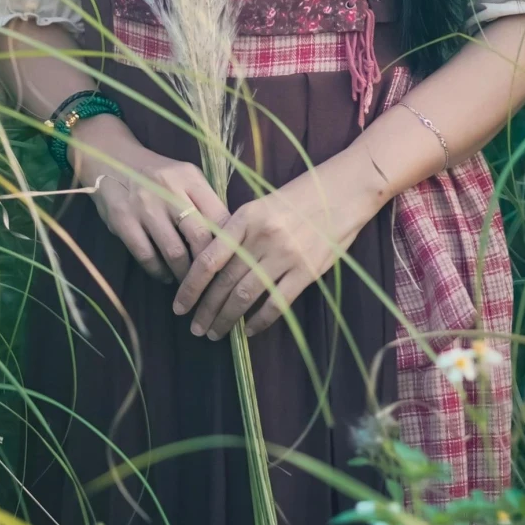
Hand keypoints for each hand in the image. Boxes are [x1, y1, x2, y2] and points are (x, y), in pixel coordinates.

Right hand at [75, 122, 229, 284]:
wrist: (110, 159)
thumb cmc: (156, 174)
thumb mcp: (184, 177)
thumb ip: (205, 202)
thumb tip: (229, 239)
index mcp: (190, 178)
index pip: (220, 217)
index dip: (228, 245)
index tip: (229, 263)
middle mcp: (169, 190)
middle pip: (199, 236)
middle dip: (207, 265)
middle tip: (210, 280)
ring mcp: (144, 206)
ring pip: (174, 252)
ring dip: (184, 274)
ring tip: (188, 281)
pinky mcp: (123, 221)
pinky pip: (147, 256)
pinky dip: (159, 272)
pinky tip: (164, 275)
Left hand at [170, 152, 380, 340]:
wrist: (345, 190)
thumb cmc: (301, 196)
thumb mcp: (262, 205)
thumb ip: (239, 231)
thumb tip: (212, 264)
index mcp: (245, 218)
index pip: (209, 260)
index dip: (190, 287)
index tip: (178, 306)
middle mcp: (262, 238)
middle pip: (224, 283)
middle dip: (206, 310)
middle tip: (194, 328)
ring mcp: (285, 256)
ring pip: (246, 297)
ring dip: (227, 319)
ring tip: (215, 333)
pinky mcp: (307, 271)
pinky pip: (276, 304)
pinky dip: (260, 321)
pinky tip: (249, 330)